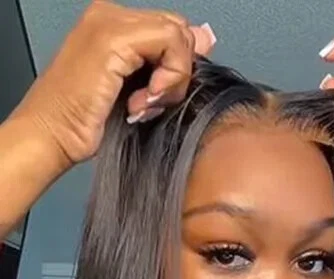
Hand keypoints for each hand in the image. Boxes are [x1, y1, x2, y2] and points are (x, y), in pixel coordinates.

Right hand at [10, 1, 214, 172]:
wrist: (53, 135)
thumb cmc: (89, 122)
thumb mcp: (143, 92)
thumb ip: (172, 62)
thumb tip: (206, 37)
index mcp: (114, 23)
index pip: (172, 30)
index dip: (179, 67)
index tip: (159, 99)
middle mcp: (110, 15)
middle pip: (179, 30)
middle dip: (178, 73)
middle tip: (153, 102)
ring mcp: (109, 22)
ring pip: (179, 35)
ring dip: (172, 80)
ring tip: (144, 104)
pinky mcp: (113, 39)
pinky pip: (170, 44)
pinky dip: (169, 80)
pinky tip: (143, 102)